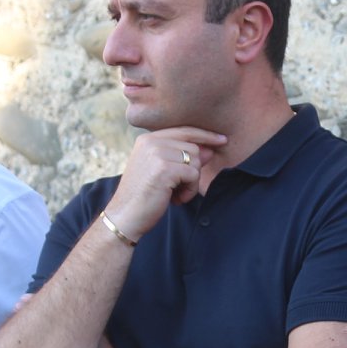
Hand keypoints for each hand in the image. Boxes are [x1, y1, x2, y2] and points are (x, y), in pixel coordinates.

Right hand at [103, 127, 226, 240]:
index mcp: (147, 139)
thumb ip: (183, 158)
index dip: (205, 135)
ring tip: (174, 194)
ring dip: (191, 182)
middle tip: (177, 188)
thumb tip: (209, 149)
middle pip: (193, 148)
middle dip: (192, 171)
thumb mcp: (163, 173)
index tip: (222, 140)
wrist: (125, 217)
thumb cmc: (144, 197)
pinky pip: (193, 175)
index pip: (184, 130)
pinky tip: (175, 199)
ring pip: (195, 161)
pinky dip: (190, 191)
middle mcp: (150, 142)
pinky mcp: (164, 168)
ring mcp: (157, 154)